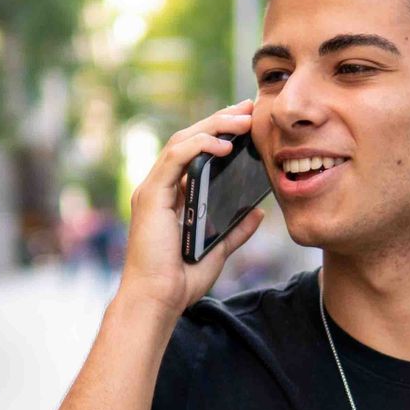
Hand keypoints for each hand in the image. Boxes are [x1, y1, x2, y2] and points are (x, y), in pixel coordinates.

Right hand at [115, 100, 266, 315]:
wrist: (158, 301)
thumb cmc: (181, 280)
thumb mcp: (219, 250)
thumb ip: (236, 230)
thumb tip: (258, 212)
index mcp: (173, 196)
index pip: (196, 153)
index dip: (220, 134)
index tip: (248, 123)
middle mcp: (160, 187)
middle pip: (189, 140)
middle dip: (220, 120)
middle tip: (249, 108)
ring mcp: (153, 189)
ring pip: (182, 141)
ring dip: (214, 126)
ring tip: (243, 120)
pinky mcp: (151, 196)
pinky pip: (175, 158)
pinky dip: (200, 146)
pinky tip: (225, 144)